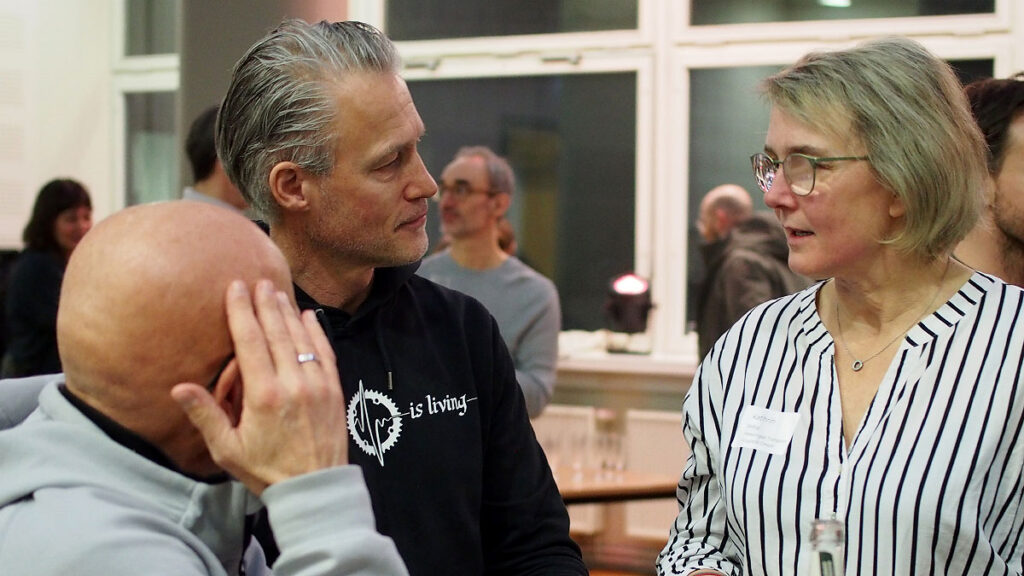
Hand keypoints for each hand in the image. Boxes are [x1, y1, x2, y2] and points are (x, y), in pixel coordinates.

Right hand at [171, 279, 346, 494]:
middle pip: (277, 332)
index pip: (250, 342)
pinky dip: (316, 332)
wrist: (314, 487)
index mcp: (264, 395)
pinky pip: (325, 352)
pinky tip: (308, 316)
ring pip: (301, 339)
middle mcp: (293, 383)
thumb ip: (205, 415)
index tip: (235, 288)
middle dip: (265, 304)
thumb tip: (178, 388)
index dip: (242, 311)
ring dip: (287, 313)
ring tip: (276, 293)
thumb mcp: (228, 449)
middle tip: (257, 281)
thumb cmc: (266, 470)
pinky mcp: (334, 390)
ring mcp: (317, 385)